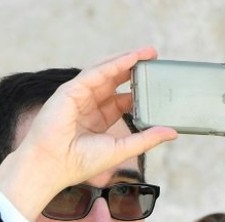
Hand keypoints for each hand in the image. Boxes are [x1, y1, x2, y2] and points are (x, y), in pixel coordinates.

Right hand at [0, 47, 177, 219]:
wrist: (52, 166)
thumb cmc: (80, 162)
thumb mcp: (122, 148)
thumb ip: (147, 139)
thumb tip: (172, 132)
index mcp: (98, 119)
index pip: (121, 99)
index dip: (138, 89)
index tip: (157, 83)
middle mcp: (88, 105)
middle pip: (114, 80)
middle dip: (134, 68)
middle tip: (154, 56)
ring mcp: (78, 96)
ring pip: (105, 71)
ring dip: (126, 60)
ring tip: (146, 52)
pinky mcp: (70, 91)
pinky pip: (95, 73)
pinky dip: (113, 64)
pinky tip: (130, 59)